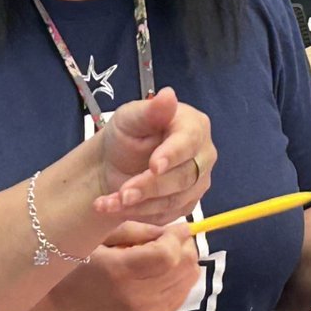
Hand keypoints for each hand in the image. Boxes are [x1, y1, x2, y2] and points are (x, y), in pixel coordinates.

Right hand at [50, 222, 199, 310]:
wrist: (69, 305)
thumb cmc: (79, 263)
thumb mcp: (100, 236)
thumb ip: (136, 230)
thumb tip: (172, 230)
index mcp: (120, 271)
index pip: (167, 254)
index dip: (175, 236)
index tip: (169, 227)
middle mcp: (138, 296)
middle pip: (185, 266)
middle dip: (183, 246)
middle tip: (166, 239)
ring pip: (190, 278)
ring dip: (182, 261)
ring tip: (161, 255)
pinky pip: (184, 292)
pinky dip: (179, 277)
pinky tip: (160, 273)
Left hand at [94, 88, 215, 223]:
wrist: (115, 164)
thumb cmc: (126, 135)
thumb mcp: (130, 118)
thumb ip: (150, 111)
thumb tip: (169, 94)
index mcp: (194, 126)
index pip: (188, 143)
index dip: (171, 155)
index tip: (153, 166)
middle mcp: (203, 155)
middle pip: (182, 177)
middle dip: (148, 187)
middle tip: (122, 193)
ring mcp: (197, 182)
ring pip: (173, 201)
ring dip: (138, 205)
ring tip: (107, 203)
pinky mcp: (186, 204)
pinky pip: (166, 215)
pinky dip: (137, 215)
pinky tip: (114, 207)